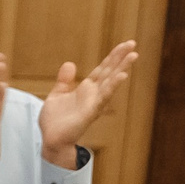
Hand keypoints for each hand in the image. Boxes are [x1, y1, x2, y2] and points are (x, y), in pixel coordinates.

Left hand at [37, 40, 135, 165]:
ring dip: (122, 68)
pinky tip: (122, 76)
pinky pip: (103, 97)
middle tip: (133, 43)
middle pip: (109, 71)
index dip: (112, 57)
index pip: (102, 69)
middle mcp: (93, 94)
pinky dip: (112, 86)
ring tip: (133, 55)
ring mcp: (93, 102)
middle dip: (121, 58)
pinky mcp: (91, 112)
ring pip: (110, 82)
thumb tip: (70, 63)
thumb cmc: (54, 121)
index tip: (124, 45)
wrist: (50, 140)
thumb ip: (64, 81)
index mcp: (86, 89)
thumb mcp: (56, 95)